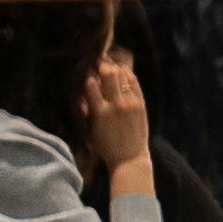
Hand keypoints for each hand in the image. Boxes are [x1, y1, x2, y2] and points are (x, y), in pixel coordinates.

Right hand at [74, 51, 154, 186]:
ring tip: (110, 66)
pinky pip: (134, 83)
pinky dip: (128, 75)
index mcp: (99, 112)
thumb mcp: (90, 131)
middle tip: (99, 63)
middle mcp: (115, 105)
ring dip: (115, 68)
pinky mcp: (140, 104)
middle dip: (102, 66)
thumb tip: (81, 98)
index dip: (88, 77)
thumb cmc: (106, 147)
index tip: (87, 74)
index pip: (91, 85)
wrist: (129, 159)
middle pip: (108, 75)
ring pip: (123, 76)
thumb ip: (86, 113)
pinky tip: (123, 72)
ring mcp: (130, 104)